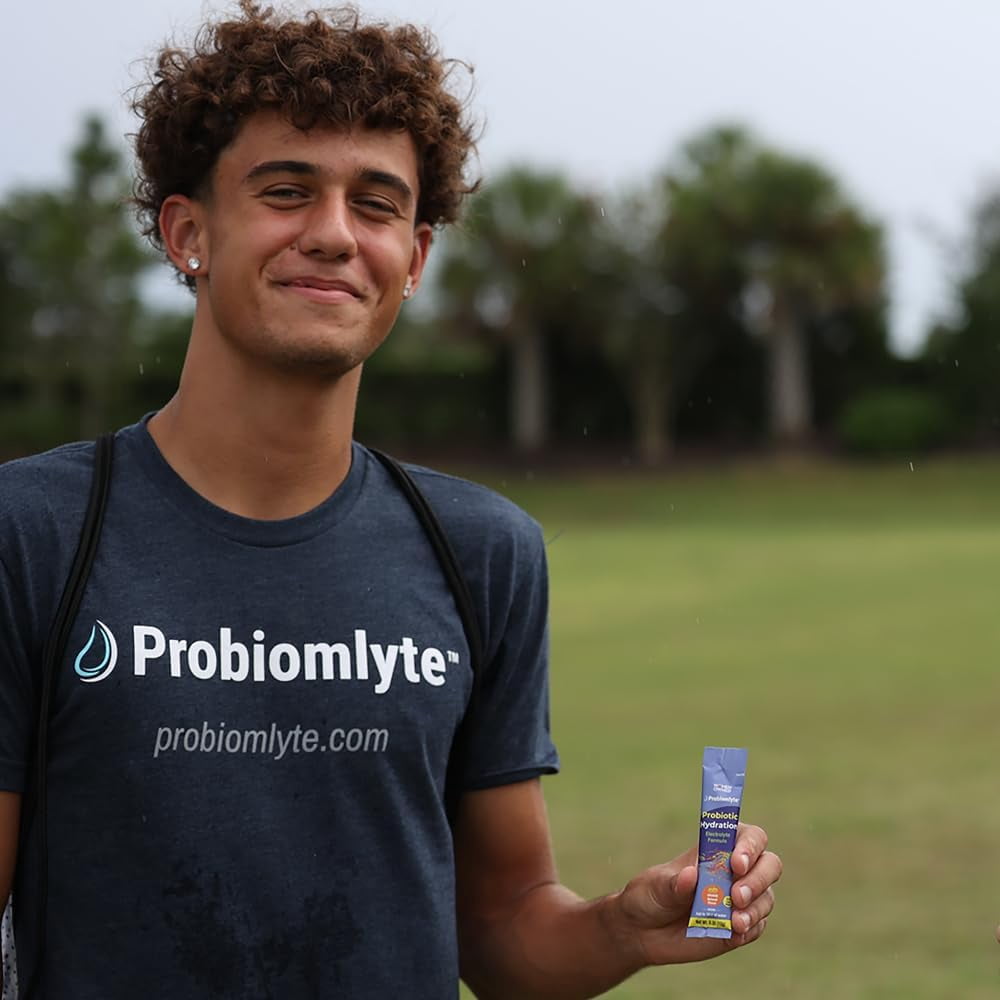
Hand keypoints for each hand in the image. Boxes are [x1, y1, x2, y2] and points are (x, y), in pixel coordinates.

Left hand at [609, 822, 780, 966]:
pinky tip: (735, 933)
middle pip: (769, 864)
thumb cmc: (651, 895)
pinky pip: (757, 927)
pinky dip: (750, 929)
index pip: (748, 836)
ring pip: (766, 897)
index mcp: (717, 849)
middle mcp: (735, 872)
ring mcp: (740, 901)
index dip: (749, 846)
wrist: (643, 931)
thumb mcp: (657, 886)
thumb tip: (692, 875)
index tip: (736, 863)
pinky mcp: (739, 928)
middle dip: (758, 878)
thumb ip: (675, 883)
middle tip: (737, 895)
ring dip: (756, 908)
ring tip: (734, 921)